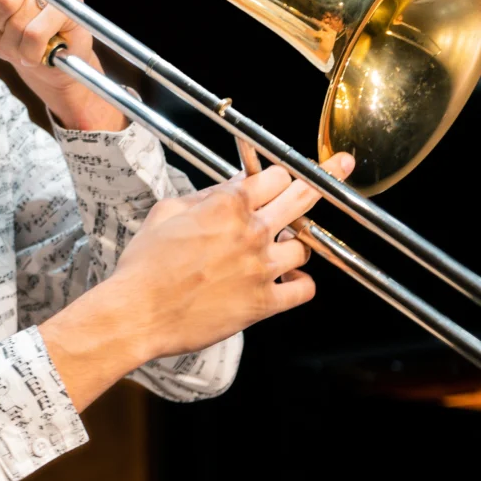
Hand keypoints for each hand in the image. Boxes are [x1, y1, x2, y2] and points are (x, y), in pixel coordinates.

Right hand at [112, 153, 354, 359]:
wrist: (138, 312)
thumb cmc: (145, 264)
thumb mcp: (167, 212)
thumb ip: (205, 195)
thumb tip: (231, 185)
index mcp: (228, 205)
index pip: (275, 176)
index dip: (276, 176)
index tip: (279, 179)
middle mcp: (252, 232)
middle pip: (304, 196)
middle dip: (327, 178)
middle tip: (342, 167)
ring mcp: (262, 268)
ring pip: (306, 245)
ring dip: (296, 243)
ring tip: (282, 247)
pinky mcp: (264, 303)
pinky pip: (305, 288)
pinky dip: (302, 282)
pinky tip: (291, 279)